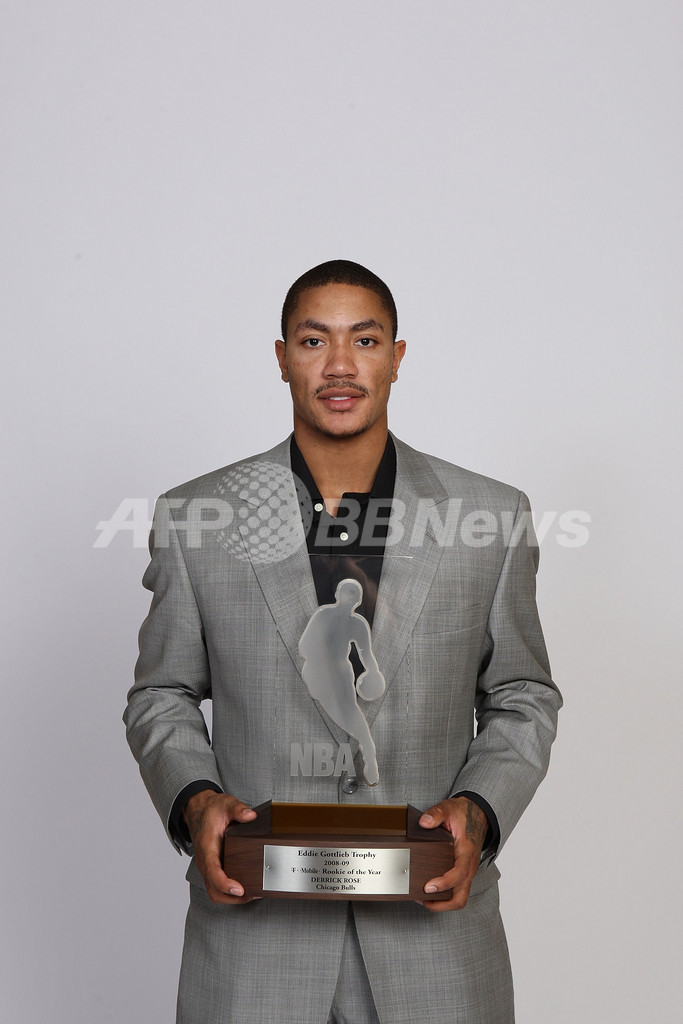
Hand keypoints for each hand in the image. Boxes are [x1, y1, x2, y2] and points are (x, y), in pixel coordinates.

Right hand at [183, 790, 256, 903]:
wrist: (198, 810)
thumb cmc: (212, 809)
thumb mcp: (225, 804)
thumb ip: (238, 809)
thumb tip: (250, 815)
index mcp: (207, 847)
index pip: (213, 872)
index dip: (225, 883)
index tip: (239, 889)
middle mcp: (205, 861)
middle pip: (213, 891)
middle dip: (232, 898)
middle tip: (252, 894)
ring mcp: (208, 866)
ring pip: (215, 892)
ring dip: (232, 898)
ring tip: (253, 894)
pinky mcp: (213, 868)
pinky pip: (218, 886)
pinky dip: (230, 892)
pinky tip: (247, 887)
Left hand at [418, 797, 488, 912]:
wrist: (478, 814)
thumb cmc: (464, 814)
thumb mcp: (449, 808)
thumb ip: (436, 814)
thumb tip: (424, 823)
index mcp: (466, 850)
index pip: (459, 873)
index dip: (444, 883)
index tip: (428, 887)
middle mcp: (469, 865)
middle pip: (461, 897)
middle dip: (442, 904)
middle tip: (422, 900)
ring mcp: (467, 871)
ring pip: (459, 897)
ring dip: (442, 903)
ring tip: (422, 899)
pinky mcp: (464, 873)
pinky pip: (457, 891)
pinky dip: (444, 897)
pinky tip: (429, 891)